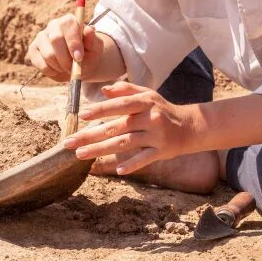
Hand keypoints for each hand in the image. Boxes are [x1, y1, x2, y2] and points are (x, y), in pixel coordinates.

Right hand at [26, 13, 103, 81]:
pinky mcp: (33, 50)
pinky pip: (40, 64)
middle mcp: (53, 25)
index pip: (67, 25)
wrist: (79, 64)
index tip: (78, 58)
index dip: (73, 42)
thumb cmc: (88, 53)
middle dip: (66, 58)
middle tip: (73, 67)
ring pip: (48, 54)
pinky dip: (52, 72)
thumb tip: (89, 29)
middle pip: (55, 39)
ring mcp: (41, 37)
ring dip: (60, 66)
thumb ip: (92, 40)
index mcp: (69, 21)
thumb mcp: (95, 48)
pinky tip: (58, 69)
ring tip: (67, 67)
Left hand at [64, 81, 195, 173]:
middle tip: (70, 142)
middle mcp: (151, 118)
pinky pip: (144, 159)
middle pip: (117, 127)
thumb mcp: (148, 95)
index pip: (120, 105)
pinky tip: (118, 170)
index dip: (101, 109)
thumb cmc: (163, 109)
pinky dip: (132, 164)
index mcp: (145, 102)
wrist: (191, 127)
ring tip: (80, 155)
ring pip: (125, 144)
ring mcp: (156, 136)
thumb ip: (126, 90)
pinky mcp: (162, 151)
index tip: (82, 115)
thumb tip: (103, 90)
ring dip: (101, 150)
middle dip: (91, 135)